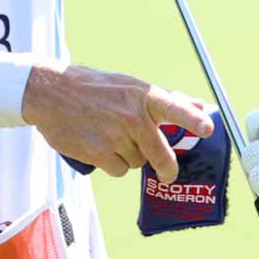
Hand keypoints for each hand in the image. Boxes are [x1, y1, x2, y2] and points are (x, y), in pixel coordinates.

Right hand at [20, 63, 212, 181]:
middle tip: (168, 173)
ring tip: (111, 137)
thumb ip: (164, 100)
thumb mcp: (130, 86)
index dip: (192, 119)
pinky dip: (112, 164)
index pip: (174, 108)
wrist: (50, 94)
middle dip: (166, 167)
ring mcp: (115, 136)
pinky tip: (100, 147)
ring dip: (129, 156)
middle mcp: (132, 116)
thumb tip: (199, 106)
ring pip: (137, 162)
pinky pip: (118, 170)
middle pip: (160, 153)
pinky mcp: (98, 153)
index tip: (208, 128)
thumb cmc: (93, 88)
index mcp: (142, 95)